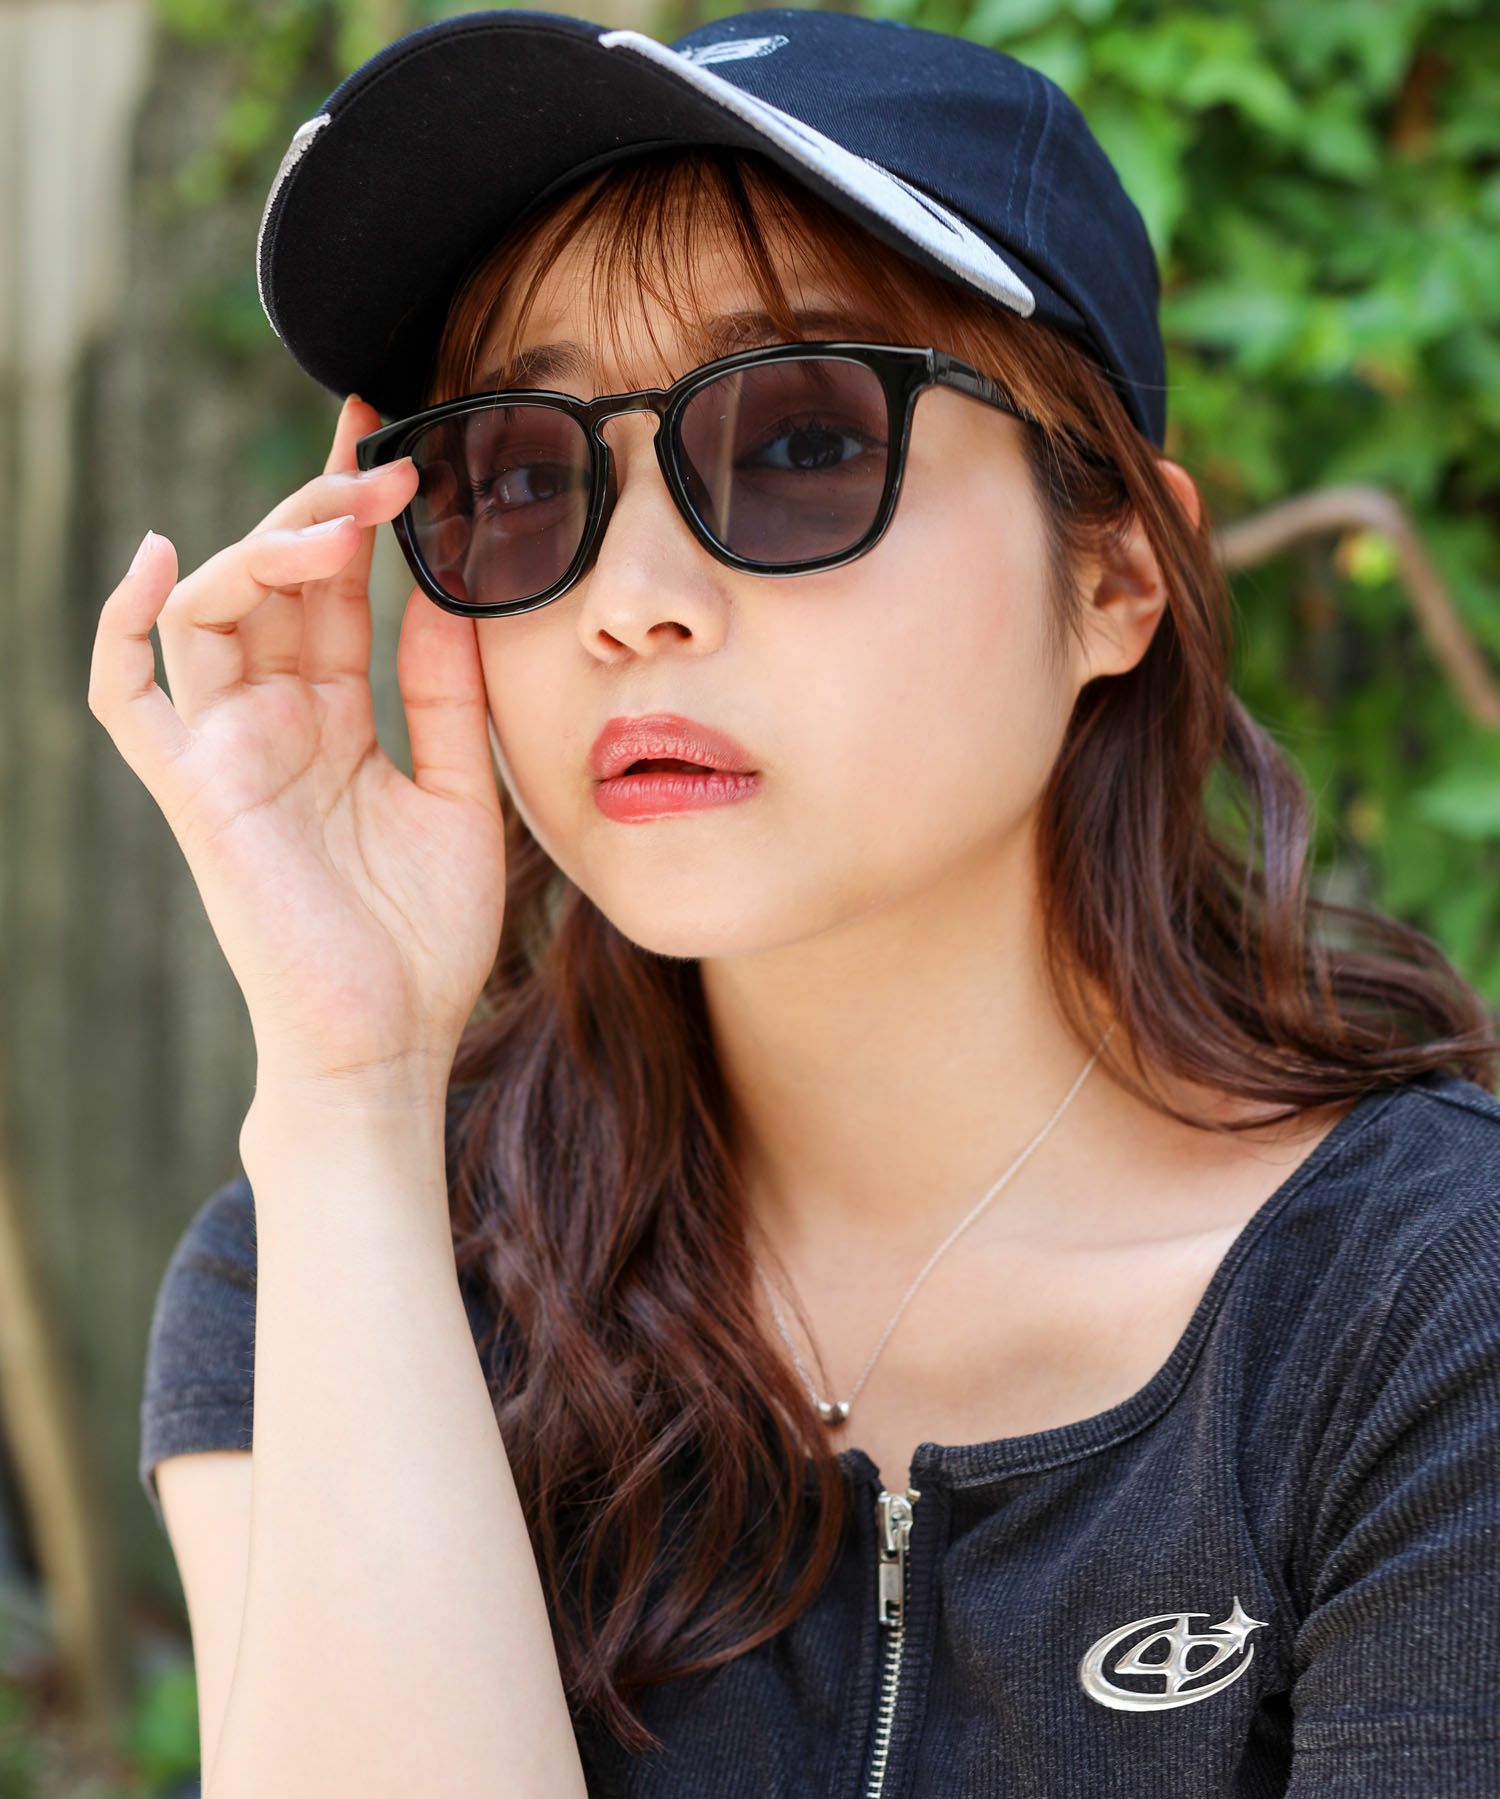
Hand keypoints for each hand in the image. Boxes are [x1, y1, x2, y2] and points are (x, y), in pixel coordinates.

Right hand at [88, 395, 506, 1099]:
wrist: (391, 1042)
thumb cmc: (426, 937)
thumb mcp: (459, 792)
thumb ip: (447, 693)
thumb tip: (452, 585)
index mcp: (333, 717)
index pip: (332, 590)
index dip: (356, 512)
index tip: (399, 439)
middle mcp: (272, 720)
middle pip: (272, 580)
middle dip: (322, 507)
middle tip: (387, 461)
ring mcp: (226, 750)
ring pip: (211, 609)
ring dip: (266, 546)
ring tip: (343, 520)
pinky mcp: (193, 790)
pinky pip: (127, 695)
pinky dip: (124, 626)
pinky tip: (157, 557)